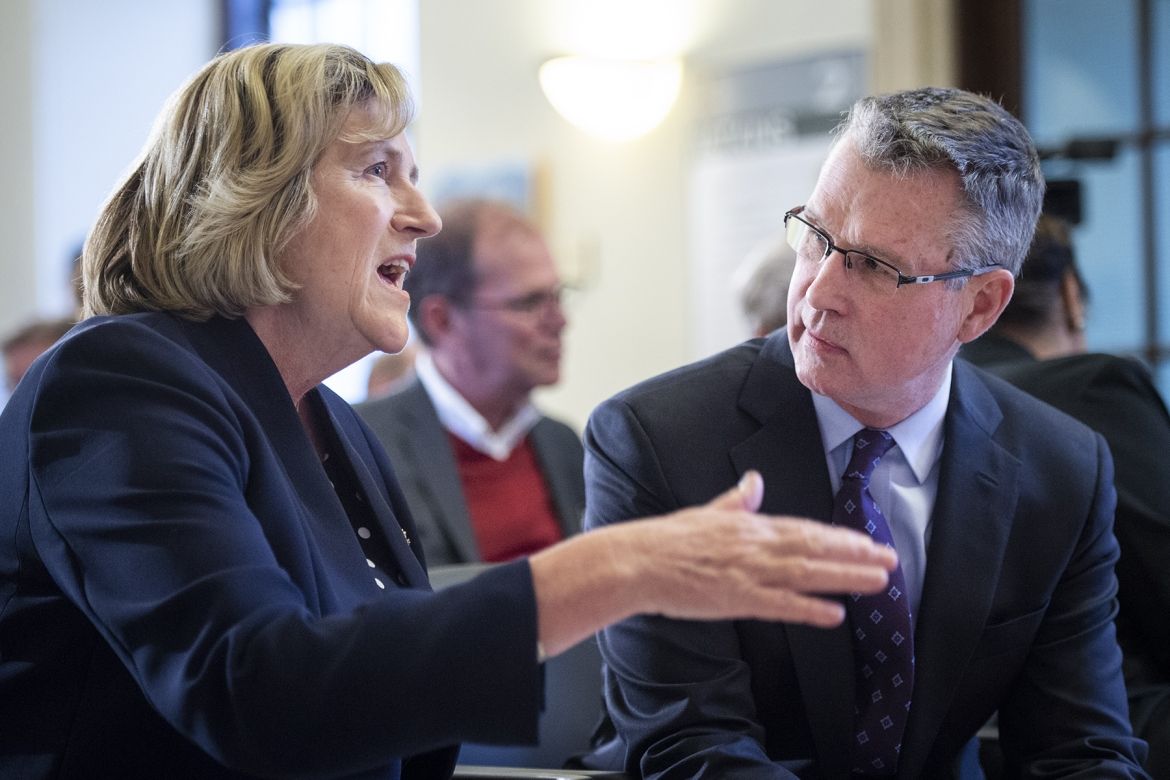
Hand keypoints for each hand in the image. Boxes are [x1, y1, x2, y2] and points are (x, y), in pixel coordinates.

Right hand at [620, 470, 895, 627]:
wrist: (637, 561)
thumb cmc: (666, 541)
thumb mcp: (706, 512)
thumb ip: (737, 501)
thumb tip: (754, 480)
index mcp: (749, 526)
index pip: (804, 529)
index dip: (838, 536)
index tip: (866, 540)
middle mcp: (755, 546)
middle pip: (815, 548)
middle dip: (855, 553)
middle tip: (890, 558)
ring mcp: (748, 572)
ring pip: (807, 573)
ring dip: (846, 576)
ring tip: (879, 581)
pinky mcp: (737, 598)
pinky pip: (781, 605)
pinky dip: (810, 609)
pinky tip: (835, 614)